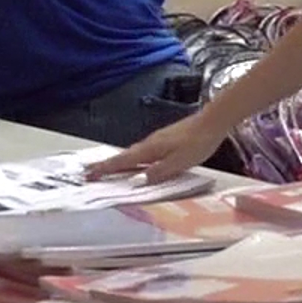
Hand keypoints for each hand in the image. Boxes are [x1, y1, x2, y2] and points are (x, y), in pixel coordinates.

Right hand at [85, 109, 232, 184]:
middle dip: (107, 165)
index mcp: (150, 150)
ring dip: (119, 162)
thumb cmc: (198, 142)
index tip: (89, 174)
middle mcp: (150, 143)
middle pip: (124, 156)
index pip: (122, 161)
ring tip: (108, 170)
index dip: (105, 169)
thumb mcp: (179, 162)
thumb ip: (159, 172)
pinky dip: (134, 159)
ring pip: (133, 153)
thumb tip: (139, 180)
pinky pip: (143, 152)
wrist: (212, 122)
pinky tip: (137, 163)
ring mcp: (157, 140)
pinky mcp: (165, 140)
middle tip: (91, 173)